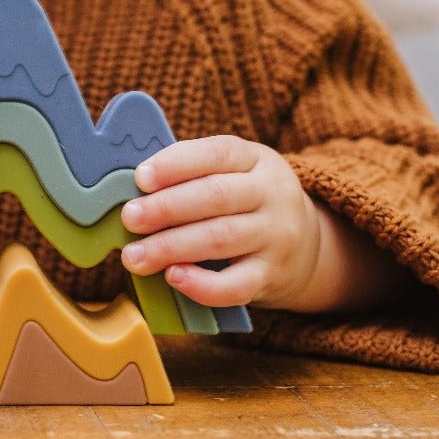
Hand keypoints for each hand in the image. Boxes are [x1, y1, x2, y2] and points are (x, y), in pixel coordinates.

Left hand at [118, 135, 323, 309]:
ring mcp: (276, 236)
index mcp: (256, 159)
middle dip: (165, 208)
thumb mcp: (235, 174)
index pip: (217, 153)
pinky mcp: (272, 276)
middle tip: (129, 219)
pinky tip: (173, 278)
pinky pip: (236, 285)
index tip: (140, 178)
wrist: (308, 247)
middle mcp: (272, 194)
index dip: (176, 165)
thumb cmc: (248, 205)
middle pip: (216, 196)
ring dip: (170, 247)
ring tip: (135, 256)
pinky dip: (201, 284)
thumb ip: (194, 175)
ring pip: (220, 238)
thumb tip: (134, 189)